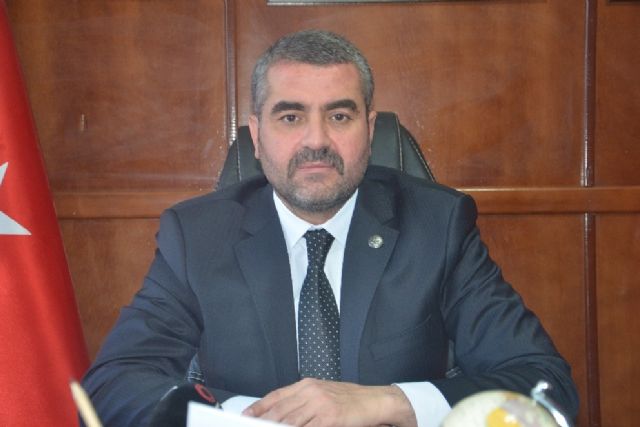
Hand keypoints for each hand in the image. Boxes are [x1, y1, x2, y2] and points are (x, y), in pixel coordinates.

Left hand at [242, 378, 416, 426]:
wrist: (376, 401)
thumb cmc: (350, 400)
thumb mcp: (323, 394)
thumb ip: (302, 402)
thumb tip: (280, 415)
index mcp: (307, 384)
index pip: (276, 396)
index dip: (258, 408)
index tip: (246, 417)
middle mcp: (311, 391)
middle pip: (279, 410)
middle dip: (264, 423)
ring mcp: (320, 404)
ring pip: (289, 422)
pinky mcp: (330, 418)